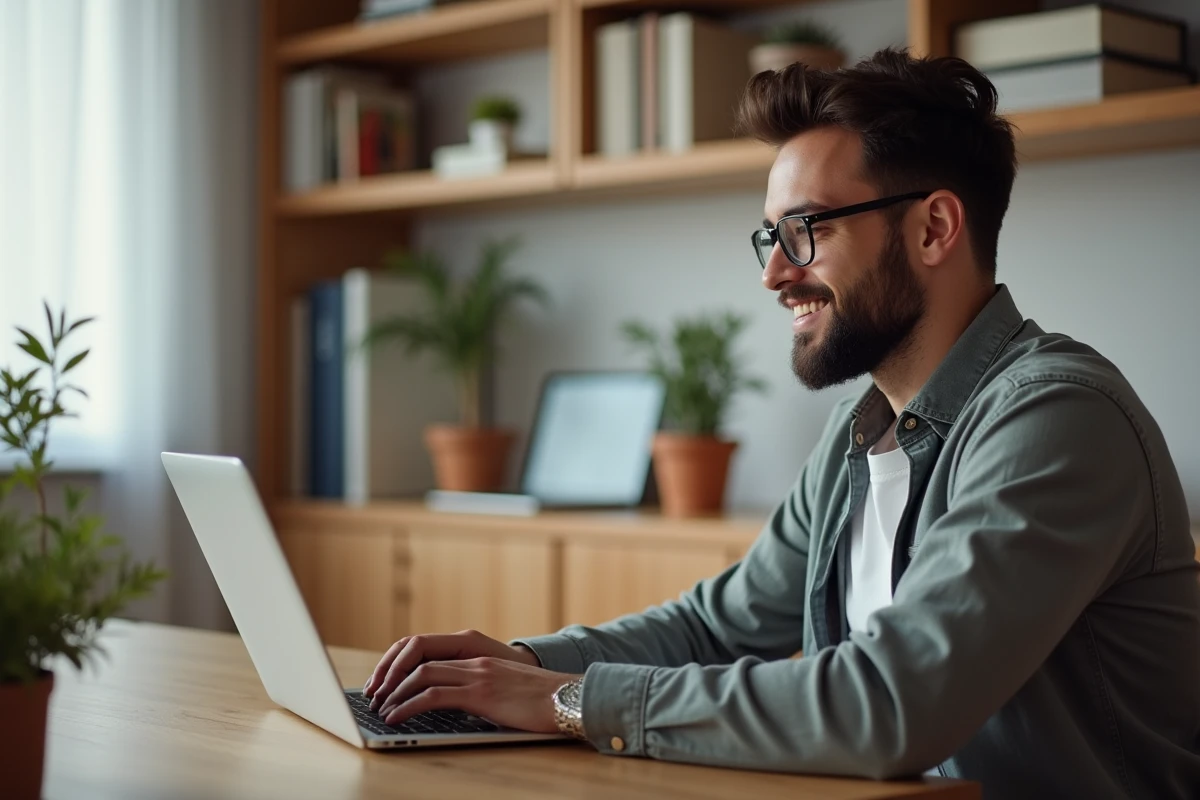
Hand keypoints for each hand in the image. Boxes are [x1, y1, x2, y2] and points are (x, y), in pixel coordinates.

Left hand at [375, 656, 578, 732]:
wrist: (569, 698)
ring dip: (394, 692)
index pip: (428, 651)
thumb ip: (481, 687)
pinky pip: (432, 696)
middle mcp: (474, 659)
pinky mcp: (480, 693)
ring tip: (381, 709)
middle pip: (418, 657)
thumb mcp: (504, 688)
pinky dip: (408, 706)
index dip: (401, 664)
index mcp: (478, 655)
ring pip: (420, 675)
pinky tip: (396, 718)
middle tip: (375, 696)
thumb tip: (456, 704)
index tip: (385, 682)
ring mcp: (476, 674)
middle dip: (390, 677)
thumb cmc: (542, 699)